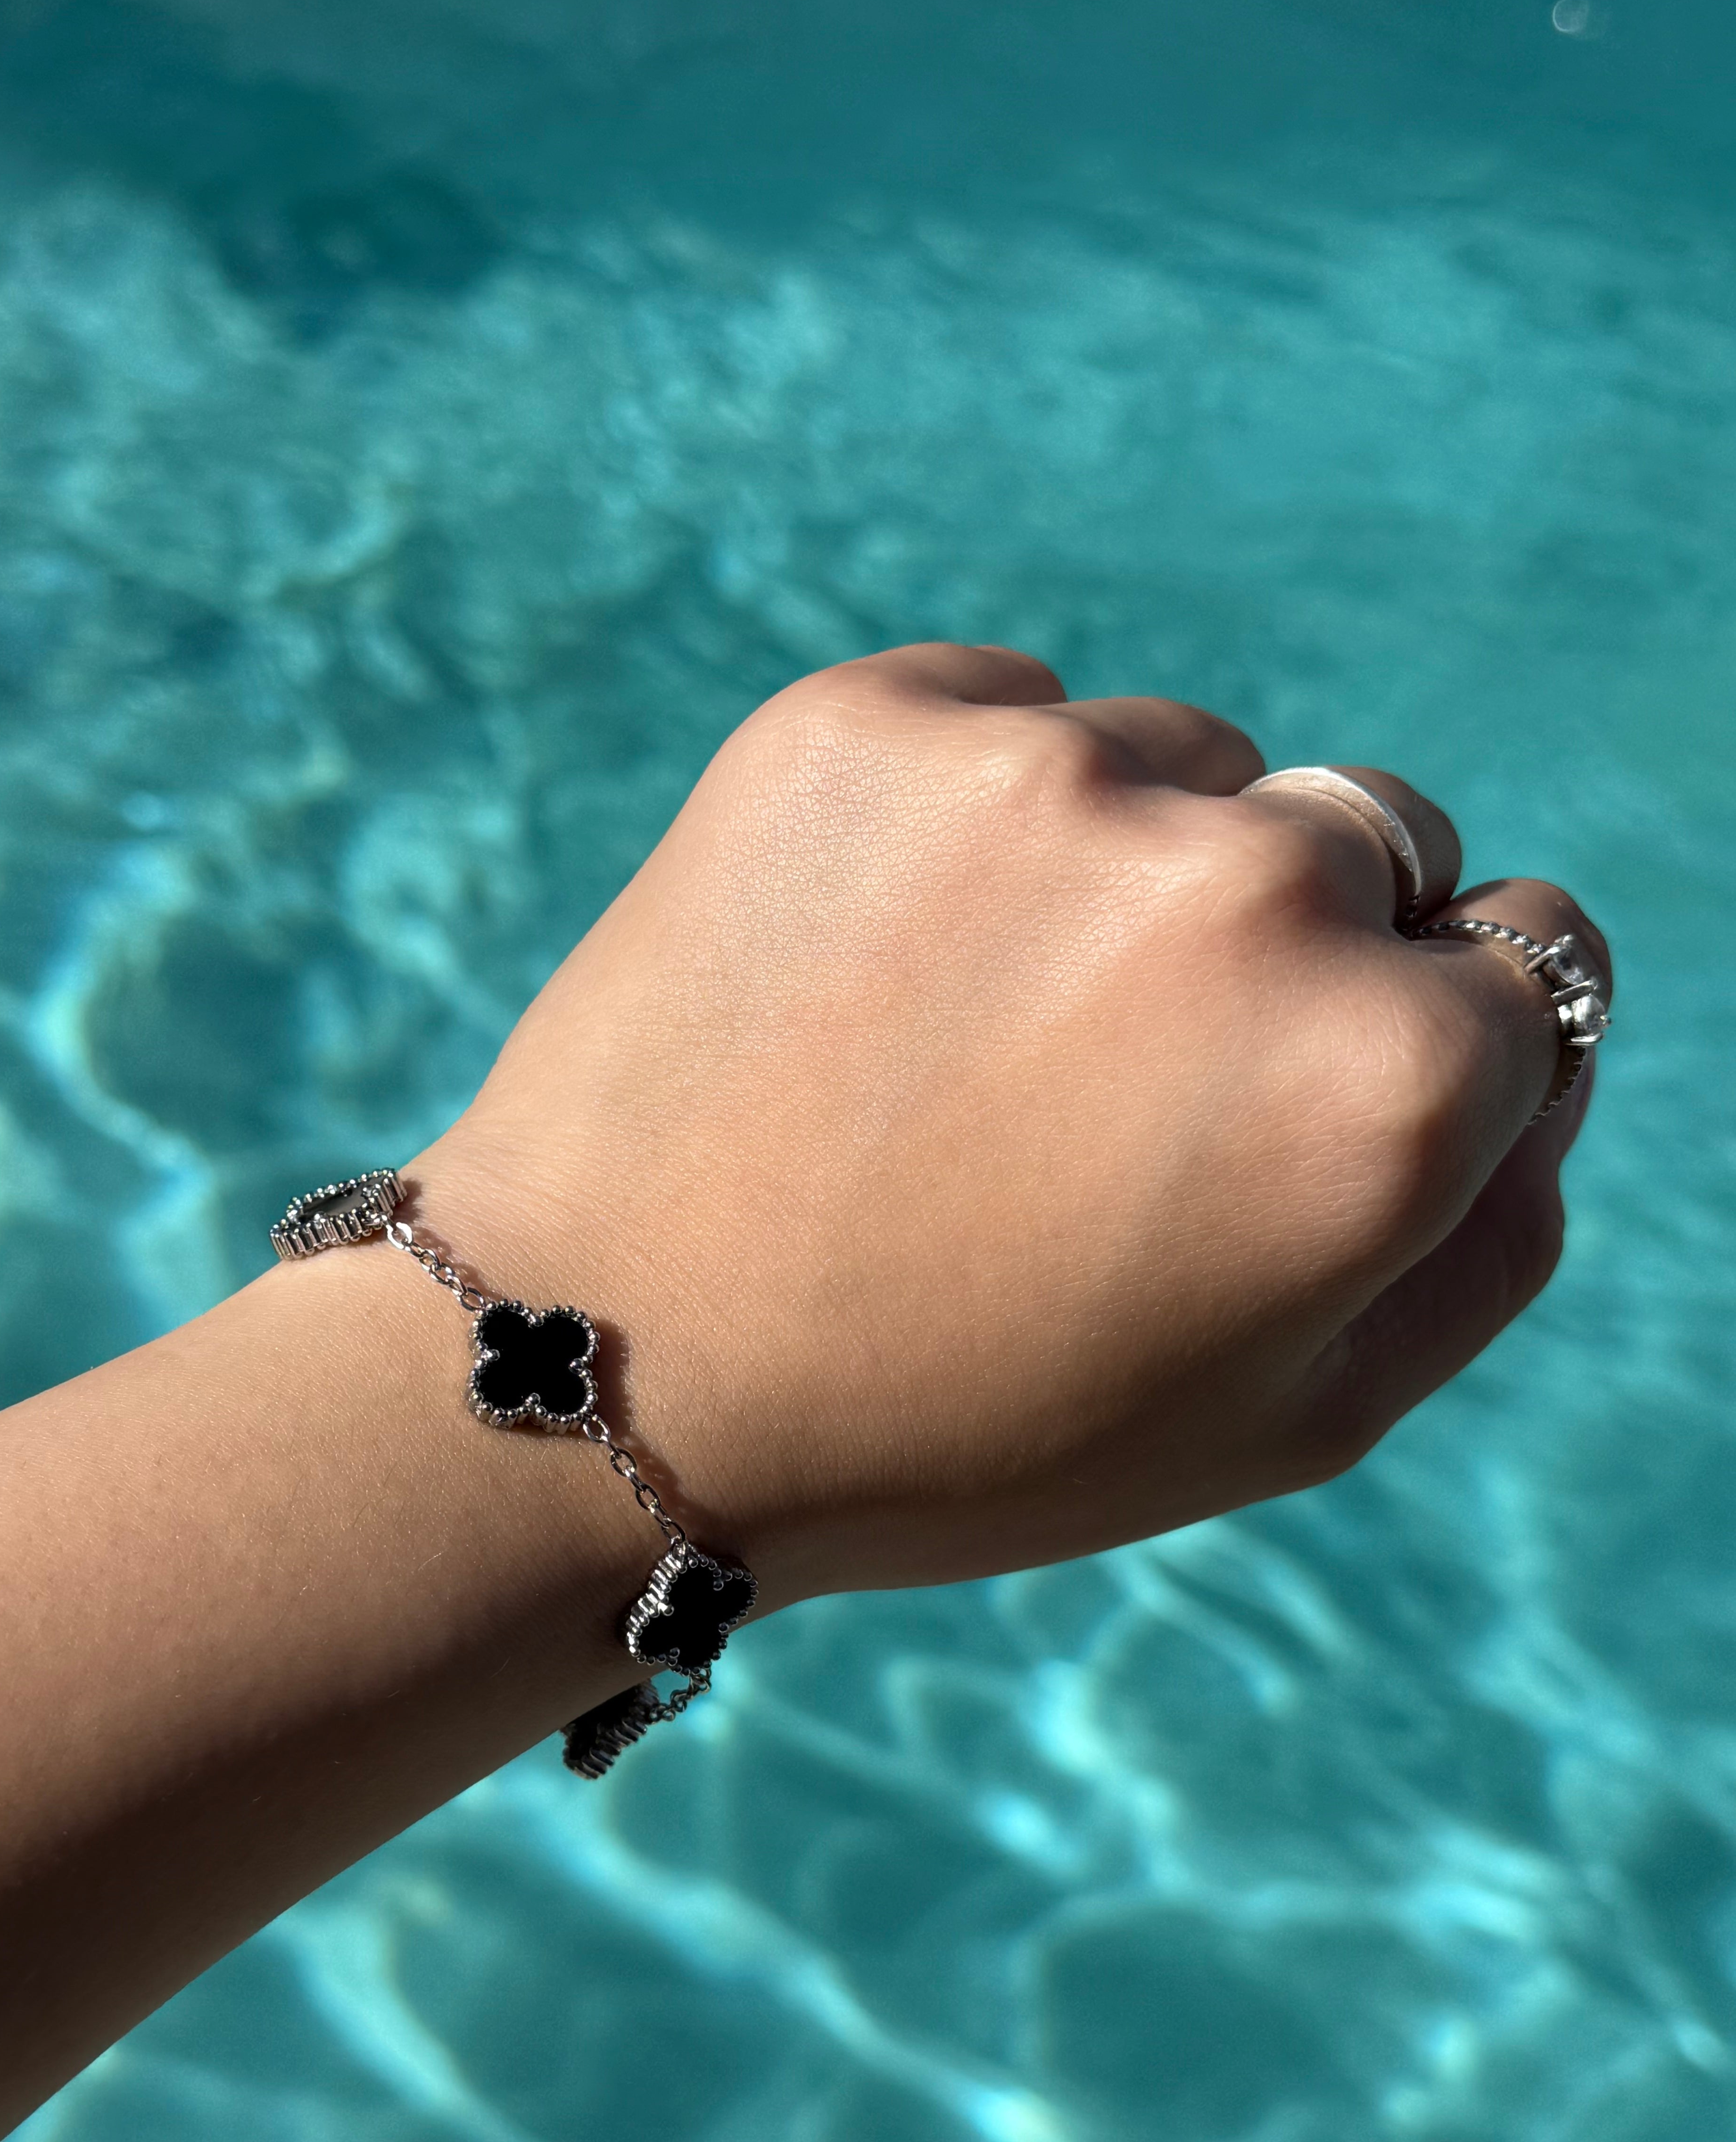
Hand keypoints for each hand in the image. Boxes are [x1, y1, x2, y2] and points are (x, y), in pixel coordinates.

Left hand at [410, 643, 1608, 1600]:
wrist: (607, 1373)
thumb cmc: (963, 1424)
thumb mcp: (1292, 1414)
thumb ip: (1487, 1230)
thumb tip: (1533, 1054)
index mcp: (1387, 1078)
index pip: (1525, 963)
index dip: (1414, 1047)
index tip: (1278, 1109)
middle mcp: (1250, 888)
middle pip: (1372, 839)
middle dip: (1286, 951)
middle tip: (1105, 1092)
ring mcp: (1048, 775)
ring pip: (1186, 767)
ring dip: (1123, 875)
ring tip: (963, 1039)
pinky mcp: (863, 717)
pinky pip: (1010, 717)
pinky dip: (970, 820)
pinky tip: (875, 964)